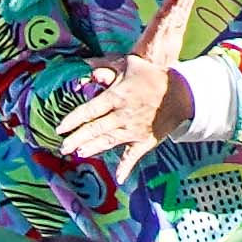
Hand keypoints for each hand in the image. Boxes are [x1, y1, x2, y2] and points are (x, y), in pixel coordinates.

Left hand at [44, 56, 180, 164]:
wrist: (182, 93)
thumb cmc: (153, 76)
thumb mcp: (130, 64)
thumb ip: (106, 66)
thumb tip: (85, 63)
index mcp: (117, 97)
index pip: (89, 110)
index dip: (73, 120)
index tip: (60, 128)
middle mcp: (123, 115)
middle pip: (95, 129)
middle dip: (77, 138)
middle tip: (62, 147)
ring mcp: (134, 129)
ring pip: (108, 141)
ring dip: (93, 148)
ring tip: (78, 154)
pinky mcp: (145, 140)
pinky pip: (134, 155)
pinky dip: (127, 167)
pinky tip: (119, 178)